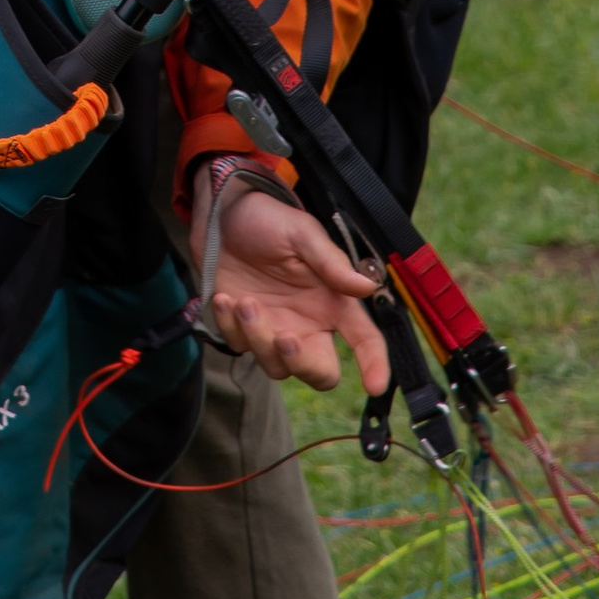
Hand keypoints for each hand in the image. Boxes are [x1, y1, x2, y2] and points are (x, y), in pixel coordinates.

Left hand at [192, 176, 389, 392]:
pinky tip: (224, 299)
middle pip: (319, 372)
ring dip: (259, 338)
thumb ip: (331, 263)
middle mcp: (307, 324)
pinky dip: (231, 327)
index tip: (375, 385)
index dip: (374, 364)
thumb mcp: (302, 233)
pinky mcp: (242, 329)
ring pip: (277, 366)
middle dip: (303, 364)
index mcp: (332, 302)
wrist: (223, 213)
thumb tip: (367, 287)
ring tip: (244, 302)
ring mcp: (274, 330)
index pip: (364, 340)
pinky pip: (240, 346)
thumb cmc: (270, 220)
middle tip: (284, 337)